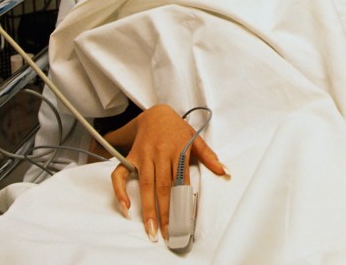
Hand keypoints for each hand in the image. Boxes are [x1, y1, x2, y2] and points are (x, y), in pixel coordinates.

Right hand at [105, 104, 228, 241]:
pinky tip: (125, 207)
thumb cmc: (178, 129)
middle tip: (167, 232)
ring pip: (145, 184)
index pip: (181, 180)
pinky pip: (120, 175)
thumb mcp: (195, 138)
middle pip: (162, 187)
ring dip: (147, 208)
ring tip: (150, 228)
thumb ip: (208, 156)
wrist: (156, 113)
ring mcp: (143, 156)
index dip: (183, 201)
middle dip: (165, 211)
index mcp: (178, 150)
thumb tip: (225, 171)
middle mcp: (159, 154)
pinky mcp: (131, 157)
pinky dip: (120, 191)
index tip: (185, 220)